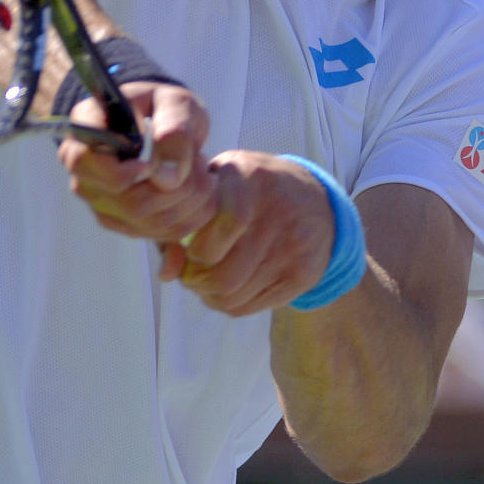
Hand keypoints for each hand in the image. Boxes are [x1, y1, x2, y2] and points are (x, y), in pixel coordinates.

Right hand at [57, 83, 217, 242]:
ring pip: (145, 220)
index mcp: (86, 130)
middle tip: (200, 159)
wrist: (168, 126)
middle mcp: (85, 170)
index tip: (154, 163)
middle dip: (176, 187)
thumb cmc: (166, 107)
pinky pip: (158, 232)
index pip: (81, 161)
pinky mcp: (123, 222)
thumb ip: (173, 130)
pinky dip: (192, 216)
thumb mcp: (175, 103)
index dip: (122, 172)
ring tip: (203, 171)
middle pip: (125, 200)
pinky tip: (203, 192)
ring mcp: (101, 201)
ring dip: (189, 200)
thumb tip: (166, 178)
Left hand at [159, 152, 335, 315]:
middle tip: (192, 272)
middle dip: (196, 279)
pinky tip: (229, 284)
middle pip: (222, 273)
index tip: (189, 246)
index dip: (197, 247)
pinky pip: (249, 306)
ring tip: (207, 278)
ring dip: (208, 294)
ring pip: (232, 294)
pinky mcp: (303, 274)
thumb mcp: (217, 183)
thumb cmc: (248, 191)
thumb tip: (167, 273)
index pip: (224, 223)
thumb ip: (182, 220)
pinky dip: (229, 302)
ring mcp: (293, 246)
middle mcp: (277, 211)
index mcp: (250, 176)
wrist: (317, 201)